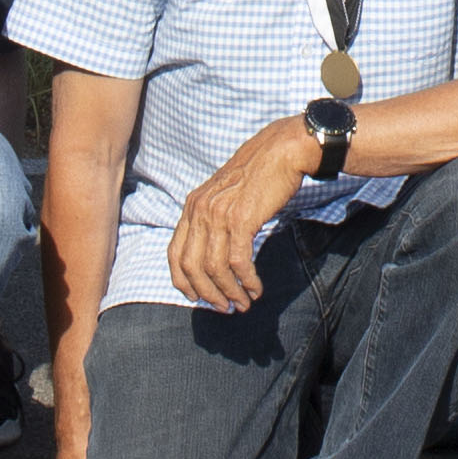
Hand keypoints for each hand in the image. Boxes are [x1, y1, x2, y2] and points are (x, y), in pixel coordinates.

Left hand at [166, 117, 313, 314]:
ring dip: (230, 292)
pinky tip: (256, 288)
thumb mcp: (224, 193)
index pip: (175, 253)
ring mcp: (219, 214)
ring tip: (244, 303)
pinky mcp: (241, 219)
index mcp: (192, 205)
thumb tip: (213, 252)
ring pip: (215, 268)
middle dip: (207, 294)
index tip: (198, 298)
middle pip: (191, 267)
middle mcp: (199, 210)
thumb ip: (213, 217)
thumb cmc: (259, 173)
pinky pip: (239, 262)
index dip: (183, 282)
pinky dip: (247, 281)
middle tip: (225, 308)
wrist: (282, 150)